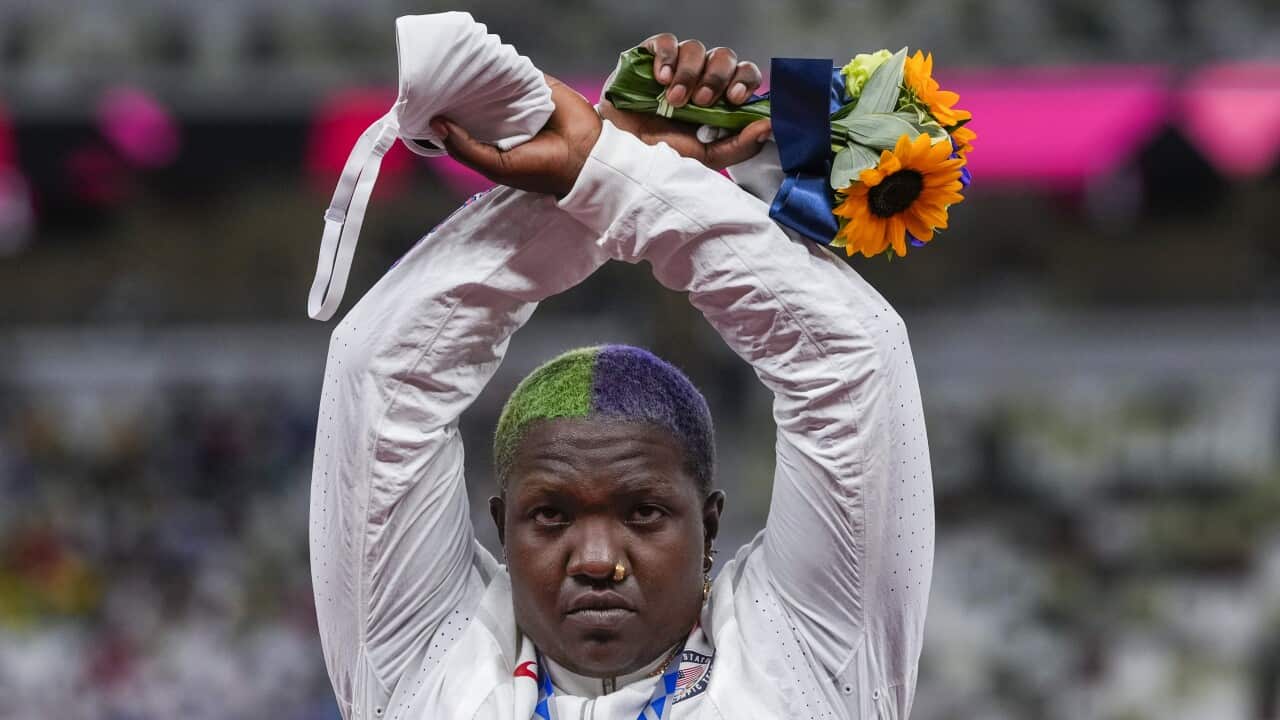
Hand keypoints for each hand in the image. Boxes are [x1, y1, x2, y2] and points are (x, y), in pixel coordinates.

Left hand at [431, 75, 601, 197]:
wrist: (584, 157)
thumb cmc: (540, 169)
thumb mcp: (496, 166)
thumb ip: (466, 149)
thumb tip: (437, 123)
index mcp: (492, 141)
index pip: (464, 123)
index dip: (447, 115)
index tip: (429, 105)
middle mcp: (504, 120)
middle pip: (474, 101)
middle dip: (458, 95)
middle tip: (439, 85)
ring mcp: (520, 101)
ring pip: (493, 84)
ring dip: (479, 80)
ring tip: (459, 73)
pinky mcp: (537, 86)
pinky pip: (515, 73)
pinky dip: (502, 69)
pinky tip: (486, 68)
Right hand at [600, 33, 771, 169]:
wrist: (618, 154)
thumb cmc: (660, 157)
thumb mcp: (704, 158)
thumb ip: (738, 145)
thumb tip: (769, 126)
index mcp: (718, 98)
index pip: (744, 75)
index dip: (744, 81)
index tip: (735, 100)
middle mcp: (699, 77)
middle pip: (724, 57)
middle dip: (715, 78)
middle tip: (701, 102)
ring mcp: (674, 65)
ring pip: (696, 48)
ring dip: (688, 74)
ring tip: (673, 100)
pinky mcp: (648, 56)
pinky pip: (666, 41)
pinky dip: (666, 57)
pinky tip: (660, 79)